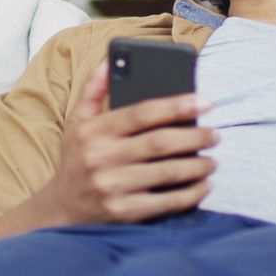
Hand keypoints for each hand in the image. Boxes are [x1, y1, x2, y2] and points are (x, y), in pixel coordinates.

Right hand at [35, 64, 218, 225]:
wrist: (60, 210)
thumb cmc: (76, 160)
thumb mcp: (77, 122)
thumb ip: (93, 91)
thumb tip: (110, 62)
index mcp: (94, 131)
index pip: (142, 112)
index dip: (177, 106)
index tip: (206, 102)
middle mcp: (101, 157)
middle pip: (160, 142)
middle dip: (195, 137)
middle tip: (215, 134)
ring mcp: (112, 187)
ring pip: (167, 172)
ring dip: (198, 166)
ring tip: (213, 160)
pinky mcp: (122, 212)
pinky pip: (165, 202)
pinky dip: (190, 194)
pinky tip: (203, 186)